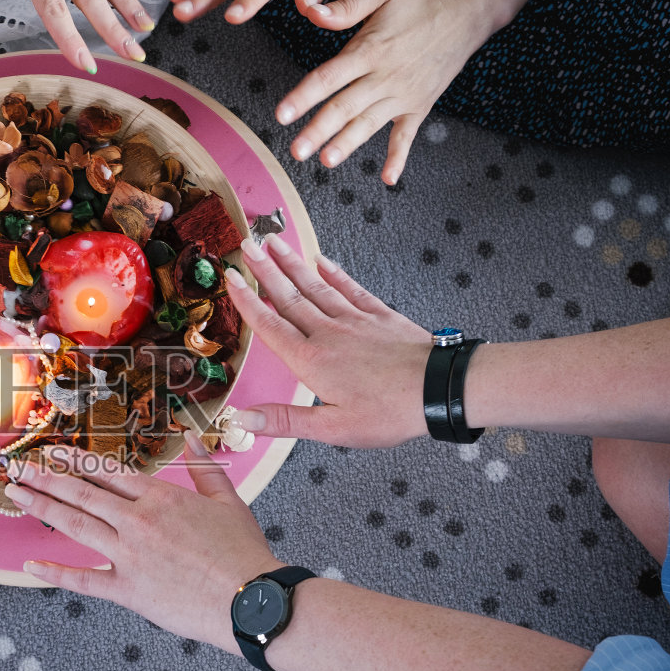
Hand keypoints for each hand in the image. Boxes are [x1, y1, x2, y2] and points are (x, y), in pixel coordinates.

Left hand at [5, 439, 282, 650]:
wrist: (250, 599)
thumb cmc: (242, 553)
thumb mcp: (228, 500)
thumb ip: (204, 467)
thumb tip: (191, 436)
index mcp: (160, 497)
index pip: (108, 472)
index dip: (76, 460)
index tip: (53, 451)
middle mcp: (138, 521)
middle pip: (82, 493)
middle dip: (46, 477)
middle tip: (18, 467)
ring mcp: (129, 555)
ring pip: (75, 526)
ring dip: (42, 507)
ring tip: (16, 494)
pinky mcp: (128, 590)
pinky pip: (82, 581)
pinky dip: (54, 573)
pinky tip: (31, 565)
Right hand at [228, 236, 430, 446]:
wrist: (439, 389)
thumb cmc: (391, 412)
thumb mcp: (333, 427)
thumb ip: (286, 420)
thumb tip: (244, 419)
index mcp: (311, 361)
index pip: (270, 325)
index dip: (246, 301)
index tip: (230, 279)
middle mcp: (328, 334)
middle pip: (288, 296)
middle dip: (264, 270)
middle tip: (246, 246)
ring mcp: (354, 320)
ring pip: (315, 286)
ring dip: (292, 263)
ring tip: (274, 243)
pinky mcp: (379, 316)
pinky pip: (350, 288)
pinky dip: (334, 272)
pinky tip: (322, 260)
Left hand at [277, 0, 497, 183]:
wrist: (465, 11)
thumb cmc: (419, 1)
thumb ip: (346, 7)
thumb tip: (311, 11)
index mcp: (370, 50)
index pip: (329, 77)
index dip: (304, 96)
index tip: (282, 115)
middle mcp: (385, 76)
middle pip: (345, 106)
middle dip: (319, 130)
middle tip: (297, 151)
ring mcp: (403, 94)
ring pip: (369, 124)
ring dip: (347, 144)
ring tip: (326, 161)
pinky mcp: (420, 105)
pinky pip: (407, 135)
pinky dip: (399, 157)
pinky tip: (388, 179)